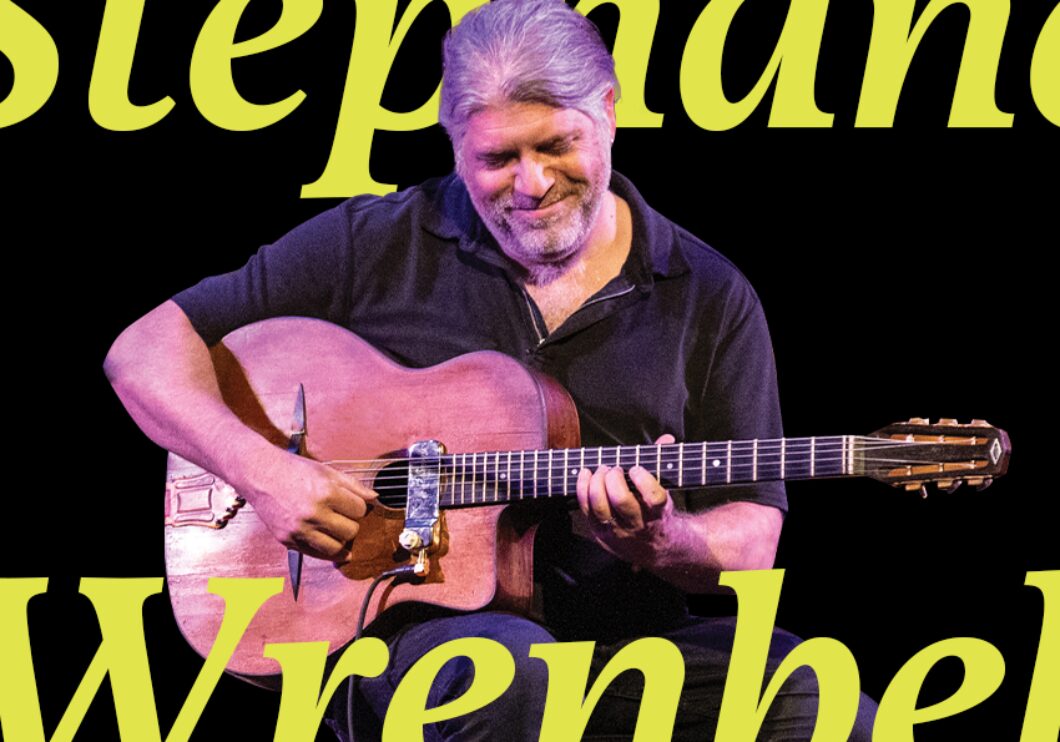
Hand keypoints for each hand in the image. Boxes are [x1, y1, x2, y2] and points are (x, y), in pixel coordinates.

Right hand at [235, 447, 376, 562]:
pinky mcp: (287, 540)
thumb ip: (353, 486)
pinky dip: (325, 551)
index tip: (351, 504)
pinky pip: (315, 554)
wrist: (260, 473)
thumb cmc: (294, 470)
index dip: (358, 507)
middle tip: (342, 516)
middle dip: (351, 523)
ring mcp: (299, 529)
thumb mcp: (327, 471)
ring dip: (340, 540)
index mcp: (326, 492)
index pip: (359, 510)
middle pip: (351, 531)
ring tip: (336, 530)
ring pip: (336, 548)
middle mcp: (313, 513)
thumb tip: (374, 498)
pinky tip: (329, 543)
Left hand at [575, 434, 676, 565]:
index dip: (643, 480)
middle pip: (621, 500)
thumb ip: (662, 462)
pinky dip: (582, 488)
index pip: (654, 498)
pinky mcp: (599, 531)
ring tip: (602, 470)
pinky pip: (586, 509)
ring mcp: (617, 530)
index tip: (636, 469)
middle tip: (615, 469)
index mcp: (658, 512)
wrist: (650, 547)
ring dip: (597, 482)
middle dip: (614, 478)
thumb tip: (667, 438)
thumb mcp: (663, 489)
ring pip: (600, 506)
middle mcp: (638, 524)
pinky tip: (586, 474)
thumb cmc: (653, 509)